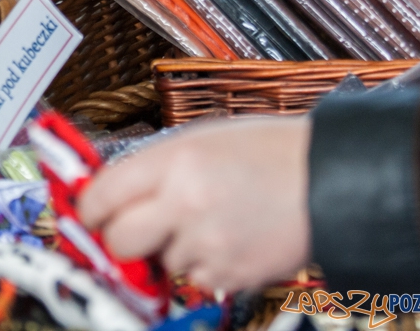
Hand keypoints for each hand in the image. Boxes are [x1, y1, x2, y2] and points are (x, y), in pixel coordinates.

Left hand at [80, 116, 311, 291]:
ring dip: (171, 250)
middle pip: (118, 240)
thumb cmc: (269, 153)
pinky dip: (203, 266)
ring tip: (206, 221)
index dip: (89, 209)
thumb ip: (153, 167)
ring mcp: (208, 244)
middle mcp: (185, 203)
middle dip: (120, 238)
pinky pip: (194, 279)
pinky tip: (227, 238)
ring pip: (159, 262)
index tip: (89, 214)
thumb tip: (111, 192)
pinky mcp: (230, 274)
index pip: (101, 195)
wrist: (330, 180)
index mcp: (173, 162)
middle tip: (133, 229)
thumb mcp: (201, 139)